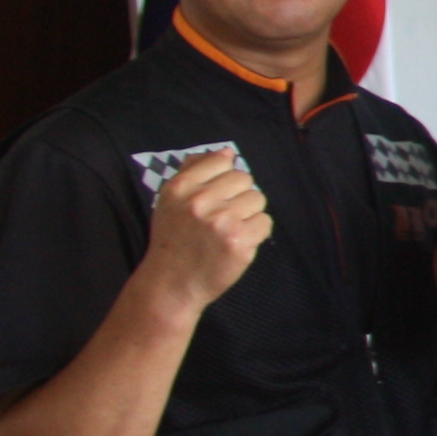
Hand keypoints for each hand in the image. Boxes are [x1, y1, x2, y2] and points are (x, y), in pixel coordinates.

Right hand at [138, 152, 269, 311]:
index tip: (218, 192)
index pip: (222, 160)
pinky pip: (265, 222)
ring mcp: (221, 221)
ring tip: (228, 229)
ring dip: (249, 213)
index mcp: (181, 187)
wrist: (171, 283)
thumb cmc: (174, 239)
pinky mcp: (239, 241)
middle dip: (238, 195)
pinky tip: (236, 242)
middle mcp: (200, 200)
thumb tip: (226, 152)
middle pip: (245, 178)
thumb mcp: (170, 200)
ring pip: (258, 199)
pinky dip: (256, 232)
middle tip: (223, 215)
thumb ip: (194, 171)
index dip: (225, 175)